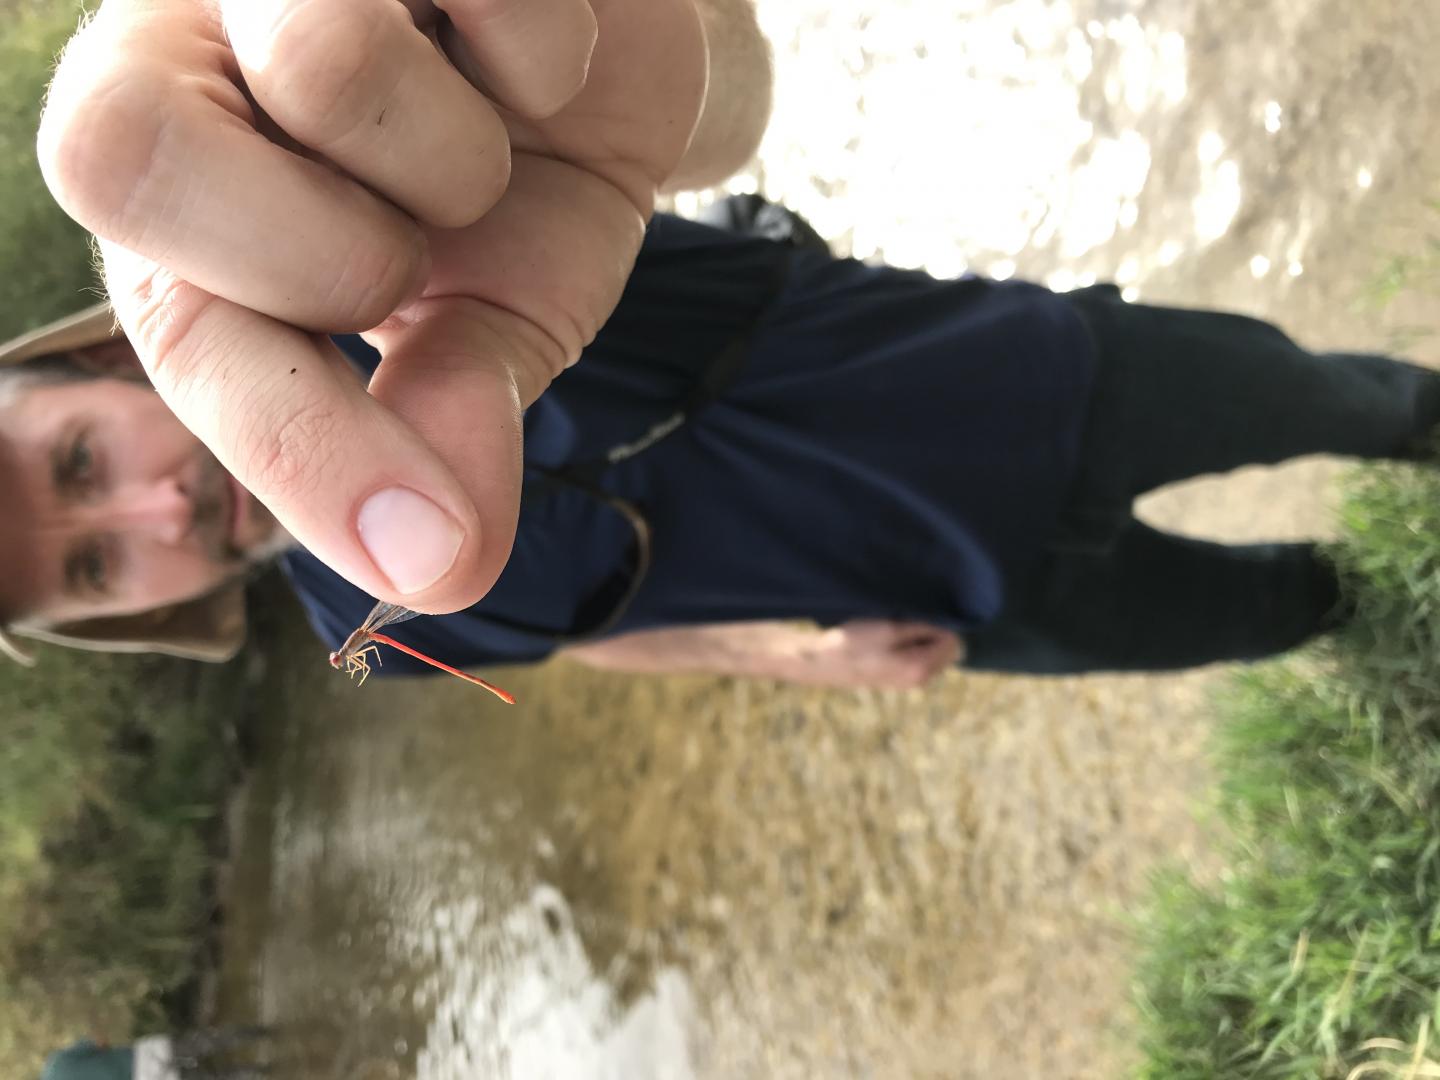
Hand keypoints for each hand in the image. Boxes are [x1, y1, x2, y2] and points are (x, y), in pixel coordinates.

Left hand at [38, 0, 707, 611]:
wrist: (618, 71)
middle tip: (415, 249)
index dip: (296, 442)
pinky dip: (547, 64)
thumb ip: (439, 434)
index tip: (425, 546)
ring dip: (457, 158)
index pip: (171, 315)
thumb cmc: (516, 204)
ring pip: (317, 58)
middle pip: (110, 150)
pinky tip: (535, 51)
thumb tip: (438, 572)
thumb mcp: (478, 340)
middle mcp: (181, 41)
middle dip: (331, 255)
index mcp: (174, 187)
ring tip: (486, 141)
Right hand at [784, 620, 964, 689]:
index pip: (952, 641)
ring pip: (934, 653)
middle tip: (905, 623)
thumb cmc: (855, 642)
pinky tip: (890, 641)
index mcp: (921, 668)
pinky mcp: (900, 679)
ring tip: (895, 631)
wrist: (824, 663)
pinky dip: (912, 647)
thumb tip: (950, 628)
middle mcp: (920, 680)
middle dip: (933, 633)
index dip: (938, 624)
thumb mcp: (891, 628)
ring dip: (922, 639)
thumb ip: (924, 627)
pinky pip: (921, 658)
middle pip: (947, 649)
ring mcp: (910, 682)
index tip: (915, 616)